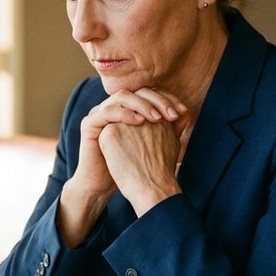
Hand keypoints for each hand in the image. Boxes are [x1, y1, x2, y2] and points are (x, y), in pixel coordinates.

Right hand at [58, 89, 186, 245]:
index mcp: (126, 109)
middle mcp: (112, 107)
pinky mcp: (89, 124)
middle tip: (171, 114)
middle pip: (136, 91)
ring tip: (157, 118)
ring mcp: (99, 114)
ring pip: (122, 97)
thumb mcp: (151, 145)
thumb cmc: (128, 167)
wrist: (103, 184)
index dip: (166, 99)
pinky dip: (124, 113)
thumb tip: (186, 115)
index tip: (182, 111)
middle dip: (156, 100)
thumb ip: (166, 129)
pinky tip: (139, 122)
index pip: (147, 94)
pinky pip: (106, 111)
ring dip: (142, 105)